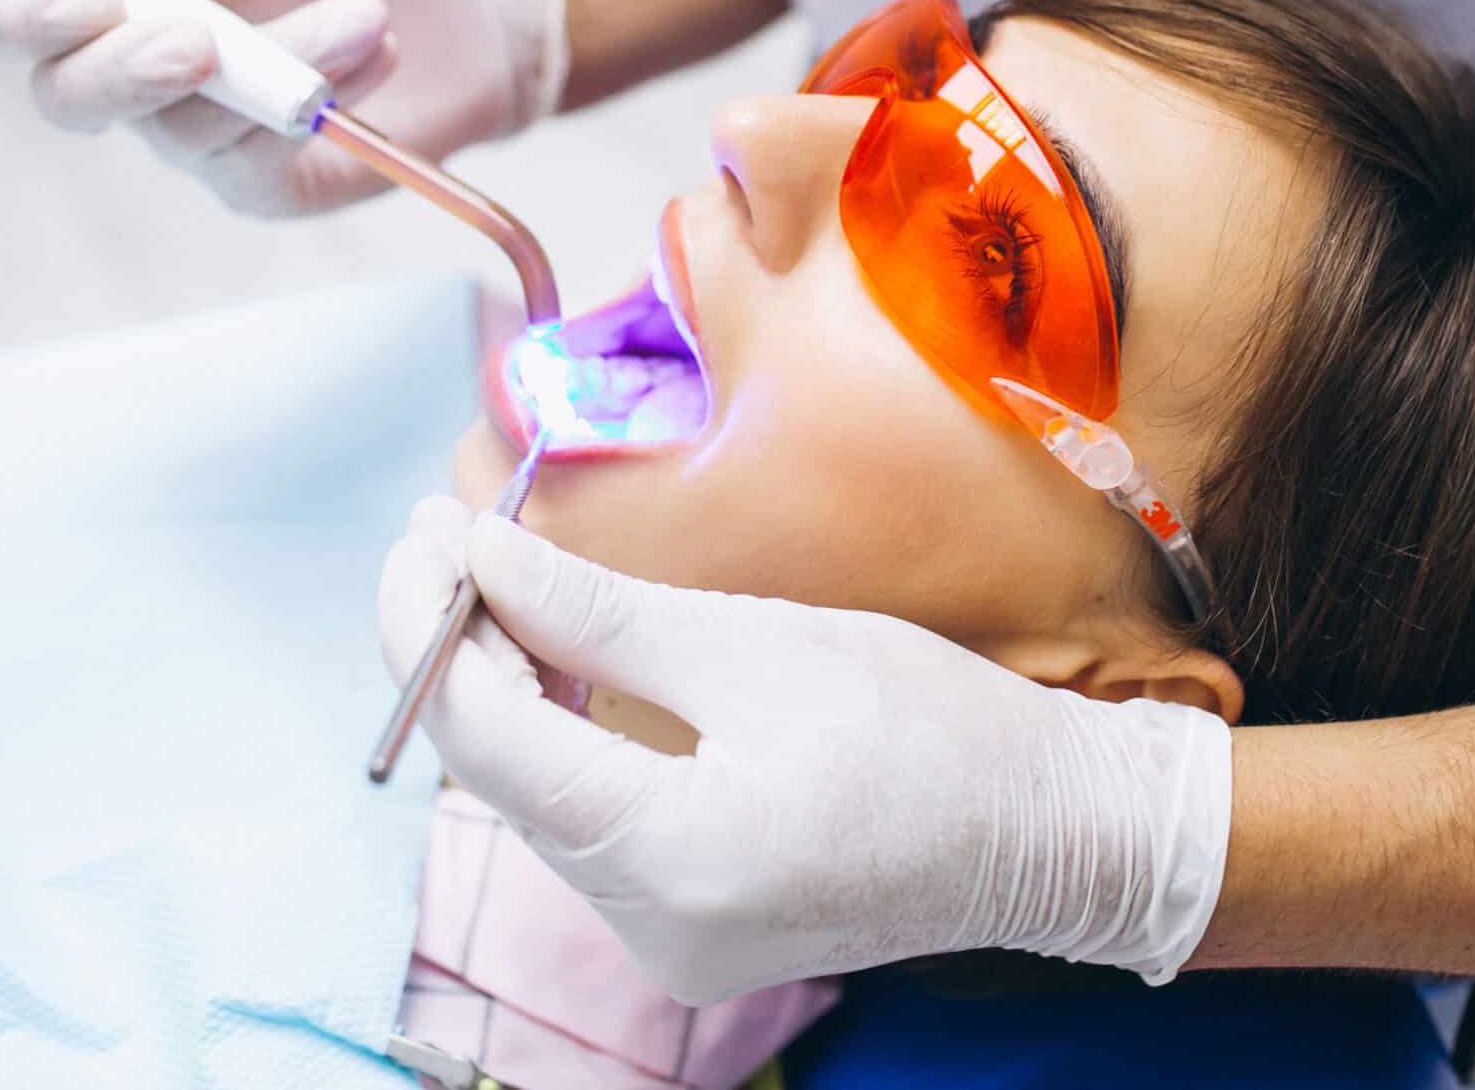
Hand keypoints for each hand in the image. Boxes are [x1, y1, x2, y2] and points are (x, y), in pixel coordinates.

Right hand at [0, 0, 565, 214]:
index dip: (17, 10)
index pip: (6, 13)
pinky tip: (380, 48)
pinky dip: (322, 93)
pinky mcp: (262, 184)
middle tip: (199, 40)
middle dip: (122, 72)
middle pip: (63, 99)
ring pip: (186, 125)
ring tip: (368, 12)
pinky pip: (258, 158)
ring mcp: (194, 136)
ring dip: (280, 60)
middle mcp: (130, 70)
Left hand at [376, 497, 1233, 1004]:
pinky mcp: (691, 931)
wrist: (1051, 834)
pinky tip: (551, 662)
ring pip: (538, 802)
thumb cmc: (931, 727)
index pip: (486, 738)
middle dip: (457, 651)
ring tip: (488, 576)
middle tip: (444, 532)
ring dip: (504, 692)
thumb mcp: (759, 645)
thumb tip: (479, 558)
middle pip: (501, 776)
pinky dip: (561, 742)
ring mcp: (668, 943)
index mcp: (669, 855)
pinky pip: (590, 828)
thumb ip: (599, 615)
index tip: (423, 530)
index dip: (430, 627)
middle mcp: (650, 926)